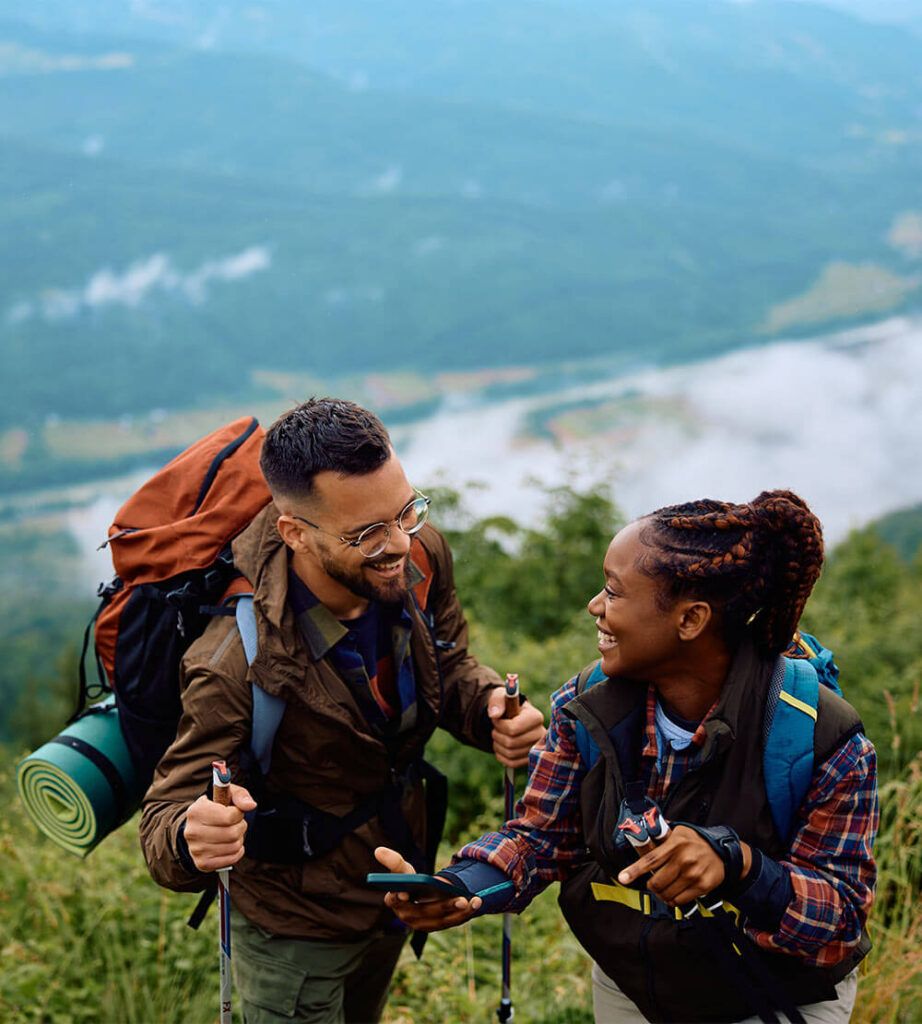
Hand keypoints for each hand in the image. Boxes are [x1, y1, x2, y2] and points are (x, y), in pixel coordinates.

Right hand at [183, 783, 256, 871]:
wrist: (199, 827)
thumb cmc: (217, 808)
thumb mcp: (227, 794)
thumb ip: (240, 795)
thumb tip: (251, 805)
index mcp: (196, 811)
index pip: (229, 817)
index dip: (238, 814)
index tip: (235, 811)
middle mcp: (192, 832)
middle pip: (232, 833)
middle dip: (240, 827)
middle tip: (236, 823)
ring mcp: (196, 849)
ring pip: (233, 846)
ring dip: (239, 839)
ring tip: (232, 833)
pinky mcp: (202, 863)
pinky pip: (231, 859)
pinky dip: (237, 851)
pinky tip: (231, 844)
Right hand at [373, 847, 479, 931]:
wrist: (427, 895)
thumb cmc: (413, 881)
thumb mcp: (405, 870)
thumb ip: (394, 862)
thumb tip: (378, 850)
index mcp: (396, 902)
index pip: (394, 901)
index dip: (397, 897)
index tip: (403, 892)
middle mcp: (409, 917)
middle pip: (425, 913)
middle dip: (442, 906)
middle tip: (459, 898)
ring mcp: (425, 925)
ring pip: (442, 920)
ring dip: (459, 912)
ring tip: (472, 900)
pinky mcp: (439, 926)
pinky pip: (453, 921)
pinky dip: (466, 913)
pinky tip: (477, 902)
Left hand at [487, 689, 545, 767]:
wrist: (511, 717)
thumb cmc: (506, 706)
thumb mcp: (500, 697)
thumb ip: (497, 702)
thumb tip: (494, 715)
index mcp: (536, 717)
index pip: (513, 728)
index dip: (499, 725)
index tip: (496, 719)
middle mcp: (541, 734)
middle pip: (511, 742)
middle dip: (497, 735)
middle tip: (496, 728)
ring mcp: (537, 748)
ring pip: (510, 754)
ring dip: (497, 745)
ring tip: (498, 736)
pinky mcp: (530, 759)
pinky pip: (511, 763)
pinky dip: (501, 755)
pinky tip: (501, 745)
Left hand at [616, 825, 750, 906]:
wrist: (723, 852)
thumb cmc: (695, 842)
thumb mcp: (679, 831)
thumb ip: (660, 834)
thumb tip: (639, 828)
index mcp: (674, 844)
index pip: (650, 860)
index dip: (634, 870)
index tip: (623, 878)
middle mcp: (683, 859)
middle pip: (656, 882)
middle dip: (651, 885)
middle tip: (653, 883)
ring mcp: (693, 874)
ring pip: (667, 893)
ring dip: (661, 895)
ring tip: (664, 889)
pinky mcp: (702, 886)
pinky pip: (680, 900)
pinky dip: (673, 900)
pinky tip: (674, 894)